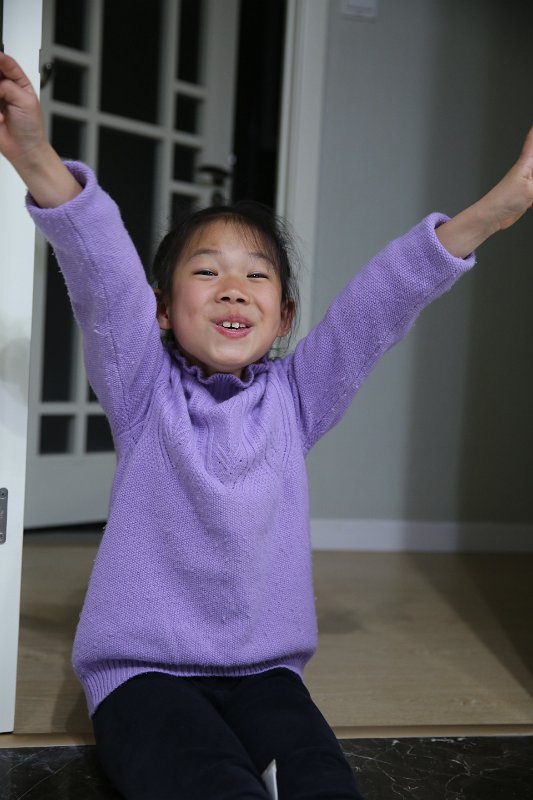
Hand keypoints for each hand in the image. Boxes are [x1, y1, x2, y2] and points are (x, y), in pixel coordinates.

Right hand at [0, 52, 45, 167]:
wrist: (24, 150)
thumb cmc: (31, 128)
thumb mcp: (26, 102)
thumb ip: (10, 86)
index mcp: (18, 83)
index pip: (6, 63)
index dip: (0, 58)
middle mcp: (4, 88)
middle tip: (1, 93)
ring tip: (2, 113)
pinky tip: (0, 120)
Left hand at [436, 126, 532, 257]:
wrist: (491, 217)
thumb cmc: (503, 200)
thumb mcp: (531, 190)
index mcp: (526, 163)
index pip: (531, 141)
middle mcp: (527, 170)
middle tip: (531, 179)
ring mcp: (527, 183)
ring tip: (531, 194)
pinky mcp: (527, 195)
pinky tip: (532, 203)